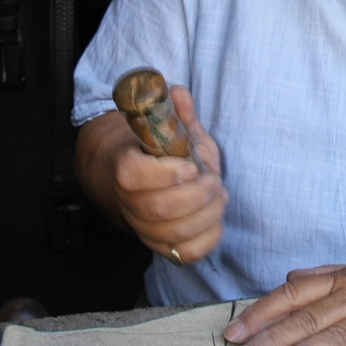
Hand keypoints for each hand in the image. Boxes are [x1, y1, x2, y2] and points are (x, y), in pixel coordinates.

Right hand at [110, 86, 225, 263]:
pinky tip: (216, 220)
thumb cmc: (156, 153)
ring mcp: (144, 227)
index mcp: (125, 169)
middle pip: (162, 209)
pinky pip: (185, 253)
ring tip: (219, 197)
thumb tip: (179, 92)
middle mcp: (130, 203)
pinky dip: (207, 240)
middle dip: (198, 195)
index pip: (135, 178)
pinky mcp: (161, 245)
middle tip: (215, 182)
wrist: (133, 181)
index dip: (166, 174)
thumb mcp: (167, 128)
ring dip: (207, 215)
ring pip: (175, 232)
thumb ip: (175, 111)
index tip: (190, 167)